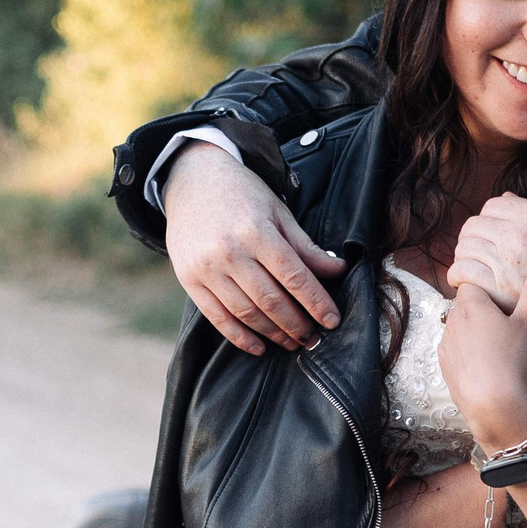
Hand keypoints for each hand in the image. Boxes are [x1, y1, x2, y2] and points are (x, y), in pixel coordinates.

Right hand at [164, 142, 349, 355]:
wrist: (192, 180)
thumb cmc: (242, 194)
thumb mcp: (278, 212)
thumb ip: (305, 245)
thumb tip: (337, 271)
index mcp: (256, 231)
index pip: (294, 276)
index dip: (316, 302)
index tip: (332, 320)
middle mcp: (229, 251)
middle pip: (271, 300)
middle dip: (297, 324)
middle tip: (313, 337)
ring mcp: (206, 268)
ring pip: (246, 312)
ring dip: (273, 333)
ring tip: (292, 342)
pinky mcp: (189, 280)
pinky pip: (217, 318)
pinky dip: (239, 337)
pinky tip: (259, 347)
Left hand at [437, 259, 526, 451]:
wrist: (493, 403)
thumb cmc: (513, 360)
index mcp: (471, 304)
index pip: (472, 285)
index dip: (488, 293)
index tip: (503, 306)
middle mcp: (452, 320)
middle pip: (465, 306)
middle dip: (481, 312)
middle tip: (504, 328)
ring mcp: (445, 343)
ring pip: (458, 328)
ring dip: (471, 332)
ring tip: (495, 349)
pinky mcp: (443, 364)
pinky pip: (453, 349)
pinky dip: (465, 352)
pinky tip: (483, 364)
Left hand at [446, 194, 526, 320]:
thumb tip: (508, 198)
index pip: (493, 206)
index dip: (488, 219)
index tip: (489, 232)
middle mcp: (515, 234)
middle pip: (473, 227)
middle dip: (472, 237)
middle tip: (474, 250)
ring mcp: (504, 260)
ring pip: (465, 248)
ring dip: (463, 256)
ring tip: (467, 266)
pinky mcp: (498, 287)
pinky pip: (464, 272)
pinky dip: (458, 275)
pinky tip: (461, 280)